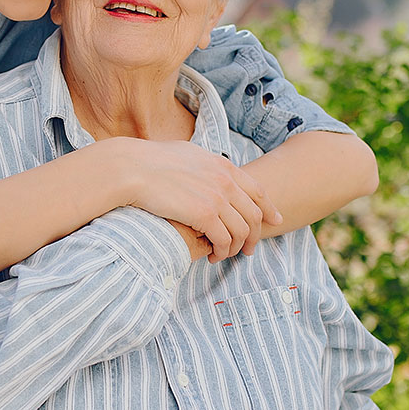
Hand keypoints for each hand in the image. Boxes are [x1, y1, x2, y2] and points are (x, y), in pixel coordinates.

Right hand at [109, 138, 281, 261]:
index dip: (269, 209)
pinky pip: (224, 240)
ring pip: (242, 231)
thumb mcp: (187, 154)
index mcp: (223, 166)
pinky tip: (212, 255)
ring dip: (235, 248)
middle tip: (248, 250)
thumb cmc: (150, 161)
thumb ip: (204, 165)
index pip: (257, 191)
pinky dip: (222, 251)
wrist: (132, 168)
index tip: (275, 220)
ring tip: (224, 255)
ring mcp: (217, 198)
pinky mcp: (204, 214)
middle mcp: (226, 181)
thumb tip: (206, 168)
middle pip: (253, 215)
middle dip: (254, 236)